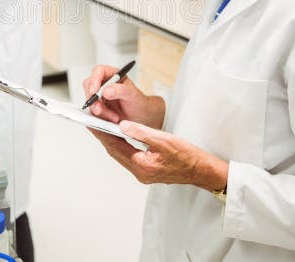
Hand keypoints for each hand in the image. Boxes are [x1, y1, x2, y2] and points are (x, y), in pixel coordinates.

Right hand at [83, 65, 164, 129]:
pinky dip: (100, 116)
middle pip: (90, 85)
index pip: (99, 71)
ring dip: (99, 109)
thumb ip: (121, 90)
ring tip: (113, 116)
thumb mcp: (133, 95)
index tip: (94, 91)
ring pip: (90, 99)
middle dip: (93, 98)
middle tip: (100, 108)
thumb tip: (107, 90)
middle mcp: (105, 83)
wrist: (140, 117)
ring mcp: (100, 95)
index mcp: (113, 75)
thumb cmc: (138, 103)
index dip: (94, 80)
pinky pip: (92, 110)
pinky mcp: (98, 106)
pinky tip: (111, 118)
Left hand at [92, 121, 228, 190]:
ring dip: (112, 141)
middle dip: (103, 136)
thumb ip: (142, 132)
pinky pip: (129, 157)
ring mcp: (143, 173)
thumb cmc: (188, 156)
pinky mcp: (147, 171)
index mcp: (142, 166)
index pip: (115, 147)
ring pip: (121, 155)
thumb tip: (123, 125)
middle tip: (93, 122)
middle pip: (115, 152)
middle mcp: (140, 172)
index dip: (102, 134)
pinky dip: (122, 146)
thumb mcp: (164, 140)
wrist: (202, 171)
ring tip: (103, 126)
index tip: (91, 123)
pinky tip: (121, 137)